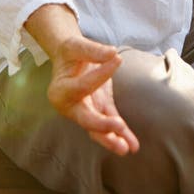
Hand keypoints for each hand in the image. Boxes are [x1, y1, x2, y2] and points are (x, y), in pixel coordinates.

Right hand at [47, 35, 139, 155]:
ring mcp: (85, 111)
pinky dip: (121, 134)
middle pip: (86, 119)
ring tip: (126, 148)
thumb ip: (92, 50)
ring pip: (97, 129)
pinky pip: (110, 122)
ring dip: (111, 139)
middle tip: (118, 126)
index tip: (118, 58)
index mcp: (60, 90)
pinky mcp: (99, 109)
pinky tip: (132, 145)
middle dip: (102, 125)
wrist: (69, 58)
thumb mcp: (76, 45)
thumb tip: (112, 52)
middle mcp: (70, 106)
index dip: (100, 74)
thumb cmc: (70, 53)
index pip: (83, 86)